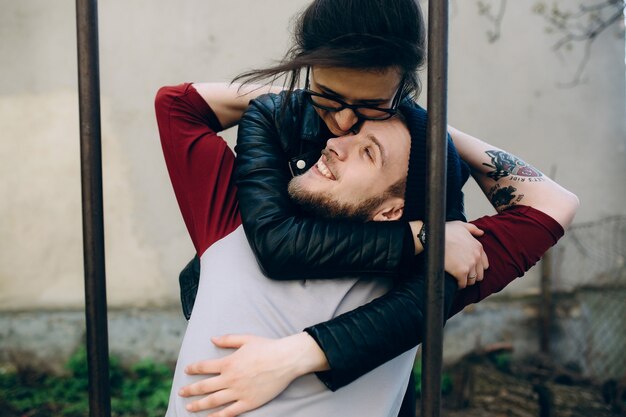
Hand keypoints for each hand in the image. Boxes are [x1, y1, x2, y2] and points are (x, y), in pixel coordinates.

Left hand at [180, 333, 327, 416]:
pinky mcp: (248, 402)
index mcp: (228, 363)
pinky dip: (217, 416)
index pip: (204, 367)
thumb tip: (212, 339)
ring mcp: (238, 392)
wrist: (285, 360)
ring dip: (199, 405)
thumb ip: (228, 339)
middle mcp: (230, 379)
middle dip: (190, 390)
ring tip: (189, 407)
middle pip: (204, 387)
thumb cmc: (267, 347)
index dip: (193, 368)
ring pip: (213, 401)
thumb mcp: (246, 339)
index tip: (186, 370)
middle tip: (181, 392)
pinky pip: (229, 412)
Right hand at [444, 221, 488, 287]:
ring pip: (472, 280)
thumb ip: (473, 229)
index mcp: (478, 247)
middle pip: (479, 274)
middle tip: (463, 275)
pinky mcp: (461, 272)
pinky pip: (463, 284)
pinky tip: (454, 283)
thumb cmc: (445, 231)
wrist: (434, 237)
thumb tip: (481, 232)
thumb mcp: (461, 225)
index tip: (469, 268)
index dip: (476, 268)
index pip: (484, 264)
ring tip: (458, 279)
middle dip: (472, 275)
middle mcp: (476, 257)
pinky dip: (459, 285)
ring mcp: (469, 265)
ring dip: (465, 281)